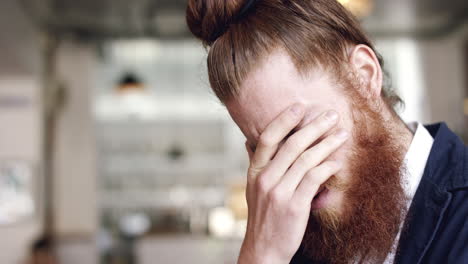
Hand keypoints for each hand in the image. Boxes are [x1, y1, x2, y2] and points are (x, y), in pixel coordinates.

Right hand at [237, 104, 347, 263]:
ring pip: (305, 159)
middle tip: (330, 115)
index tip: (300, 106)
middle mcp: (264, 179)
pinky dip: (327, 167)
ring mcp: (279, 192)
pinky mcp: (294, 205)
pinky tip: (337, 161)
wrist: (264, 249)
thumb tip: (249, 141)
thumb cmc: (263, 216)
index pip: (268, 139)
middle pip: (291, 145)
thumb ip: (255, 163)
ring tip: (341, 134)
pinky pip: (314, 179)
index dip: (284, 120)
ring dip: (326, 144)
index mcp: (254, 172)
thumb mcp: (253, 188)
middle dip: (313, 127)